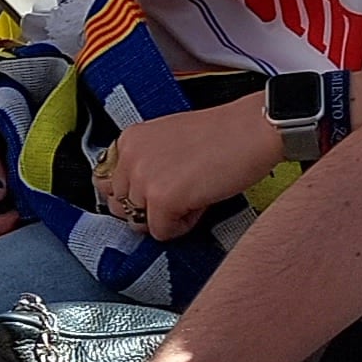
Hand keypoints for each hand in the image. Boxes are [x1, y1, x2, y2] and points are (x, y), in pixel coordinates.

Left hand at [102, 94, 283, 240]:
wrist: (254, 129)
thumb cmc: (222, 134)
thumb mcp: (168, 140)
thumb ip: (146, 163)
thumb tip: (136, 200)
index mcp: (128, 139)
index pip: (107, 185)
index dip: (134, 196)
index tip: (156, 194)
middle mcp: (129, 157)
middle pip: (122, 208)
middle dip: (150, 209)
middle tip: (182, 194)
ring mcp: (143, 178)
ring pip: (141, 223)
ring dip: (168, 217)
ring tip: (195, 194)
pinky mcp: (162, 199)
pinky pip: (162, 233)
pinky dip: (184, 226)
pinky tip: (202, 201)